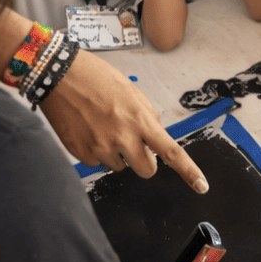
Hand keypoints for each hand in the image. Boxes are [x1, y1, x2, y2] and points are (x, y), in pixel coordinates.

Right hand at [41, 51, 209, 185]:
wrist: (59, 75)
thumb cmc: (96, 78)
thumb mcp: (131, 92)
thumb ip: (146, 117)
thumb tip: (154, 138)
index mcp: (141, 120)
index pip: (171, 152)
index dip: (189, 171)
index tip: (202, 186)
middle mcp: (123, 137)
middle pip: (146, 170)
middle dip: (143, 161)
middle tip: (132, 142)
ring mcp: (102, 148)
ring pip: (120, 167)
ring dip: (117, 153)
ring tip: (102, 126)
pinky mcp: (83, 154)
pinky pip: (98, 163)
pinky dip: (96, 151)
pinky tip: (89, 129)